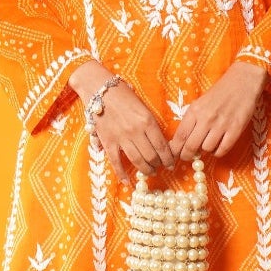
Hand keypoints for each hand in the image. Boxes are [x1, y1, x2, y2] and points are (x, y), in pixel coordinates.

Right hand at [68, 60, 177, 187]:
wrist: (99, 89)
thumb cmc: (123, 94)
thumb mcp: (143, 107)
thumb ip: (150, 124)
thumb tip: (159, 143)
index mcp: (147, 121)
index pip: (162, 146)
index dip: (168, 158)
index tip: (170, 164)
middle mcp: (136, 131)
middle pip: (151, 156)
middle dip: (158, 165)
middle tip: (160, 167)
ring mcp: (121, 138)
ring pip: (137, 161)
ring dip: (145, 170)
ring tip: (149, 172)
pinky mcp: (108, 142)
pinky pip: (116, 162)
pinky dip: (122, 174)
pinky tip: (127, 182)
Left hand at [169, 60, 269, 160]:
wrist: (242, 83)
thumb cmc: (219, 94)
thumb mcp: (199, 103)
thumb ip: (191, 121)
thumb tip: (181, 142)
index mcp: (194, 111)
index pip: (180, 136)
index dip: (175, 150)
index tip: (175, 154)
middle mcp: (206, 119)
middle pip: (191, 146)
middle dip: (186, 155)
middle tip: (187, 157)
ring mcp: (221, 125)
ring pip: (206, 149)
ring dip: (205, 151)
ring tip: (207, 145)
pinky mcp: (235, 130)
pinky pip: (222, 150)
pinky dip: (218, 152)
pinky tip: (218, 146)